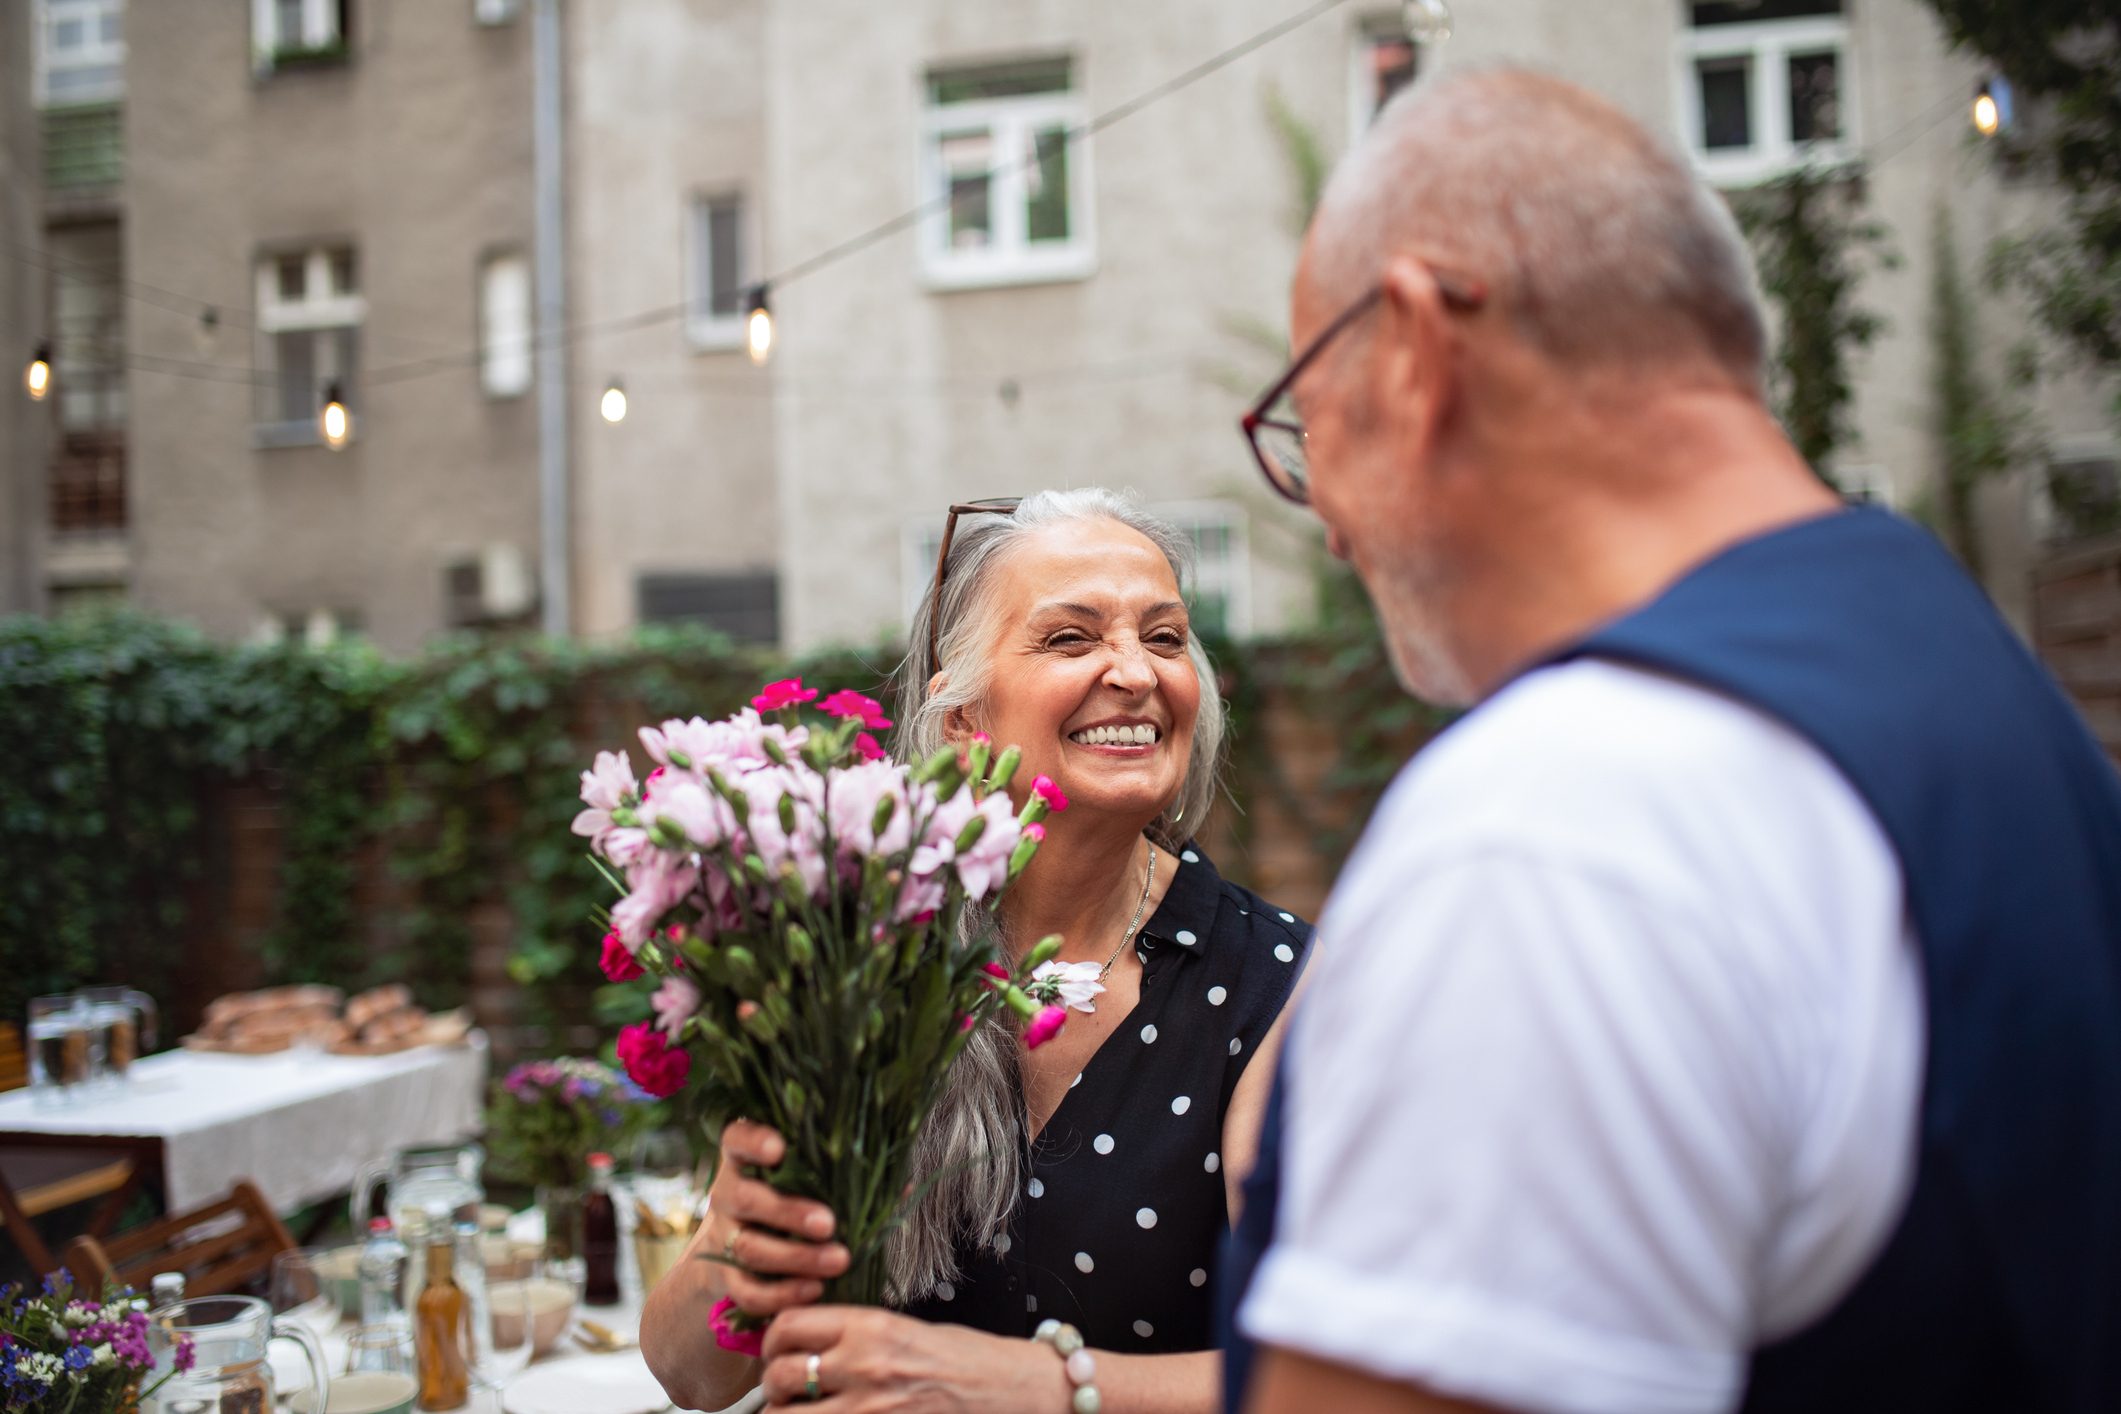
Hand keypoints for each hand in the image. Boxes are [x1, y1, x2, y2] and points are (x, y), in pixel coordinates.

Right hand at [709, 1119, 849, 1320]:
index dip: (753, 1141)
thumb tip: (905, 1185)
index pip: (737, 1139)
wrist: (752, 1253)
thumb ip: (851, 1178)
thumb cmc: (799, 1203)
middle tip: (828, 1223)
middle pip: (744, 1198)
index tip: (779, 1148)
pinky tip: (814, 1291)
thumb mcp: (817, 1183)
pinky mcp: (726, 1277)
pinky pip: (746, 1291)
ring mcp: (723, 1237)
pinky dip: (780, 1294)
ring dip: (794, 1257)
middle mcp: (727, 1194)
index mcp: (747, 1160)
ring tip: (838, 1261)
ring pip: (748, 1248)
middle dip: (787, 1211)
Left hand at [759, 1306, 1071, 1411]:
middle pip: (781, 1375)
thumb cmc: (964, 1358)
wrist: (1007, 1391)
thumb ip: (854, 1335)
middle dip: (775, 1386)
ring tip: (801, 1412)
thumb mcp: (905, 1329)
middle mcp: (863, 1365)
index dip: (773, 1341)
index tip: (778, 1349)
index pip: (789, 1326)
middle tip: (785, 1389)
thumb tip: (807, 1341)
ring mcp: (868, 1409)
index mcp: (869, 1326)